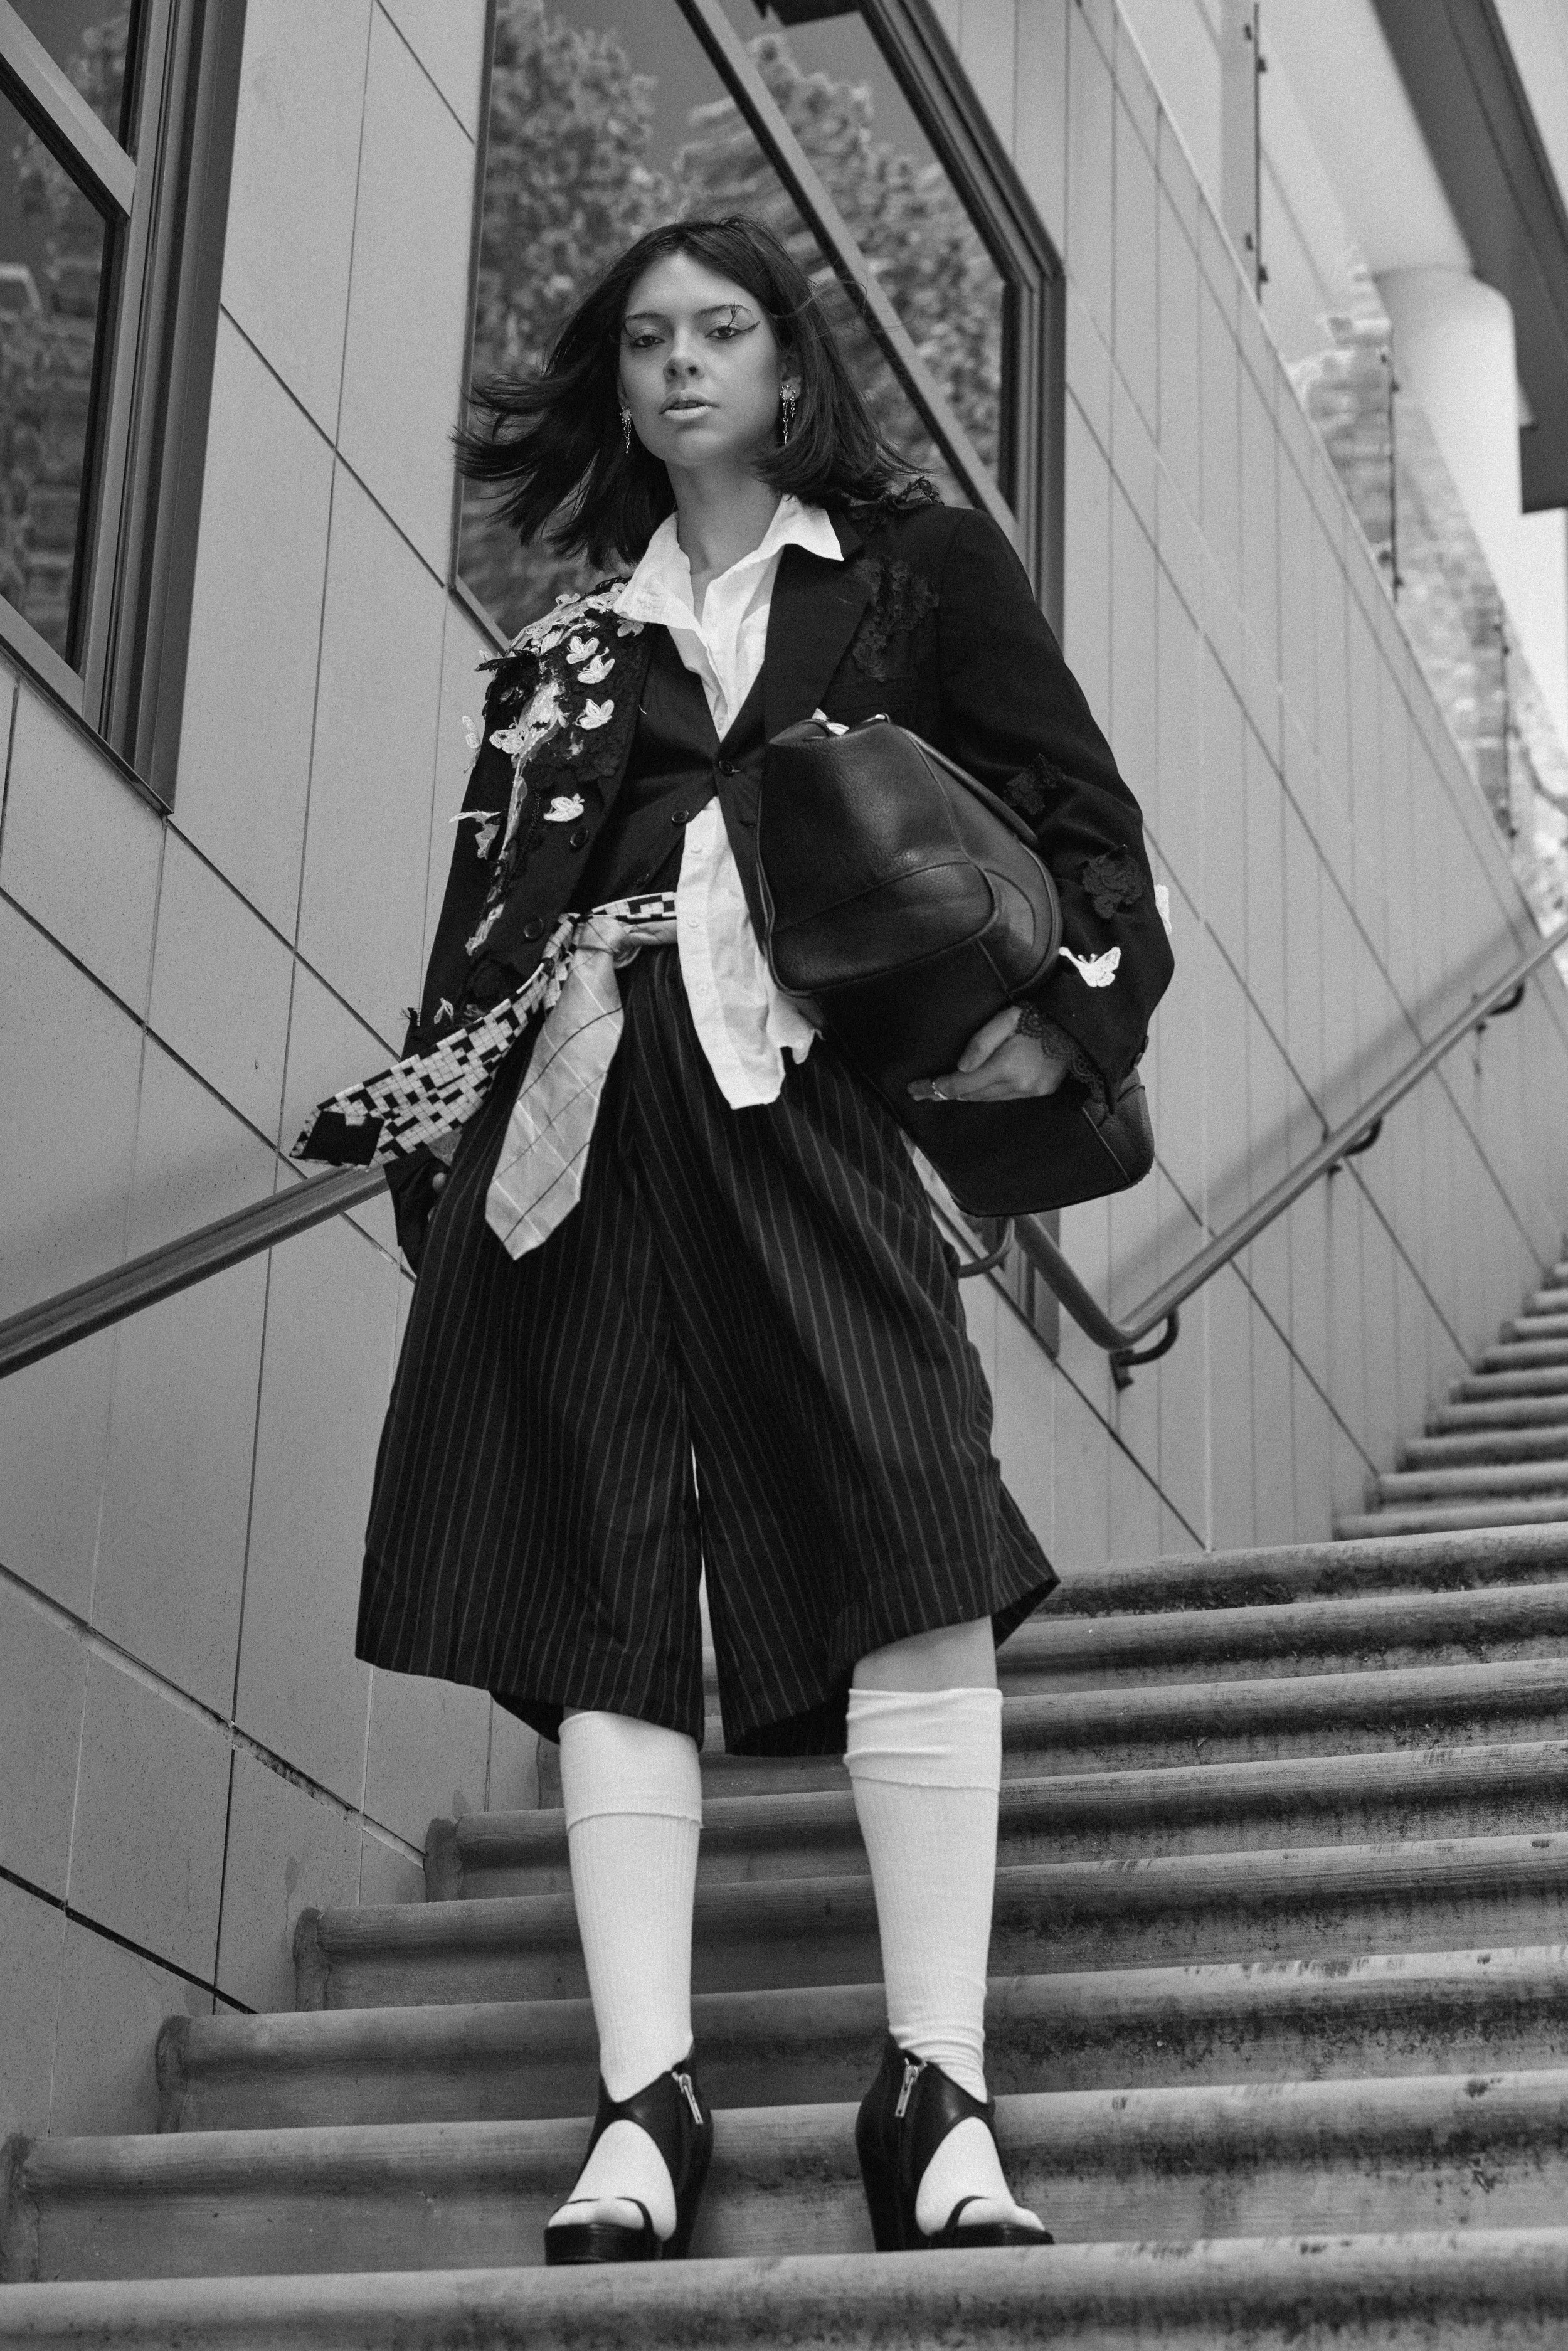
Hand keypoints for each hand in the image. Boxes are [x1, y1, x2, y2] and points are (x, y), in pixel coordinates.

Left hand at [907, 1005, 1069, 1103]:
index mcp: (1006, 1067)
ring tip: (945, 1090)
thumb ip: (981, 1043)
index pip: (961, 1084)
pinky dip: (987, 1092)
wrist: (1079, 1024)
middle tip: (923, 1090)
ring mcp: (1030, 1092)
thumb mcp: (1007, 1018)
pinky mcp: (1041, 1092)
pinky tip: (977, 1086)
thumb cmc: (1040, 1015)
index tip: (915, 1089)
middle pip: (971, 1095)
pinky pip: (1004, 1097)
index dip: (936, 1087)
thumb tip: (959, 1067)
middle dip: (946, 1092)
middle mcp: (1017, 1085)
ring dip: (966, 1094)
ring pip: (987, 1099)